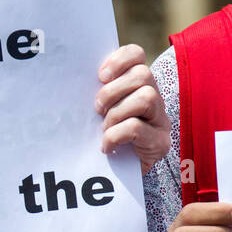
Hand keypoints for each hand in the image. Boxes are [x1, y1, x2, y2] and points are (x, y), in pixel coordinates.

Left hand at [95, 45, 169, 172]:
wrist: (117, 177)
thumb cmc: (103, 137)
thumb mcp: (99, 112)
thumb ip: (96, 93)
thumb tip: (71, 78)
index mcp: (137, 85)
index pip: (137, 54)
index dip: (118, 60)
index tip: (100, 76)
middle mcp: (155, 99)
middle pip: (143, 75)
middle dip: (114, 90)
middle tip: (97, 109)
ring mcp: (161, 121)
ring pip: (146, 97)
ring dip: (117, 113)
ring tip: (105, 129)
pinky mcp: (160, 143)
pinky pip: (136, 128)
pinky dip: (116, 135)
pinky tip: (107, 146)